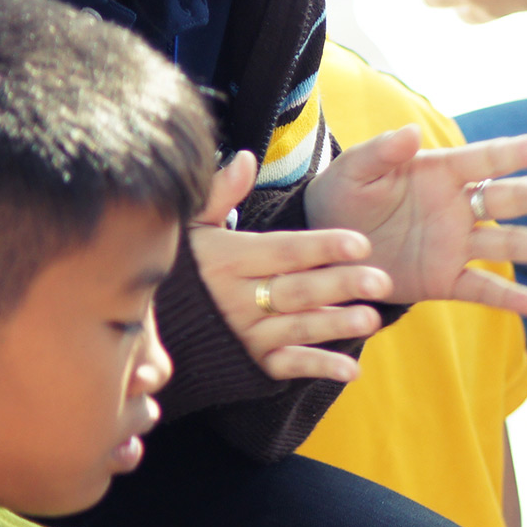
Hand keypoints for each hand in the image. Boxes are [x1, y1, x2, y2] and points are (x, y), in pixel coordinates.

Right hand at [187, 152, 391, 380]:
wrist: (143, 325)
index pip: (284, 251)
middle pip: (297, 290)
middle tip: (383, 281)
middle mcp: (237, 299)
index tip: (361, 243)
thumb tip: (246, 157)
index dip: (323, 246)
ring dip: (336, 326)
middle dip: (341, 285)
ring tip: (373, 319)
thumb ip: (220, 194)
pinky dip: (318, 368)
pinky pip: (287, 366)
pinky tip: (352, 369)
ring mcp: (245, 335)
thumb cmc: (179, 269)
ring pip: (297, 328)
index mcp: (228, 260)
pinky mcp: (250, 364)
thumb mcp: (190, 228)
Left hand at [303, 126, 526, 313]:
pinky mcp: (444, 280)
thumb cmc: (342, 199)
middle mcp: (456, 207)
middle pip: (510, 200)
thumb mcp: (351, 172)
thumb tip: (410, 132)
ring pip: (506, 244)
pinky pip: (481, 289)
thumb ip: (379, 154)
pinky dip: (508, 298)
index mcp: (438, 172)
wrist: (324, 250)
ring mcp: (455, 245)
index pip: (482, 160)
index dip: (511, 153)